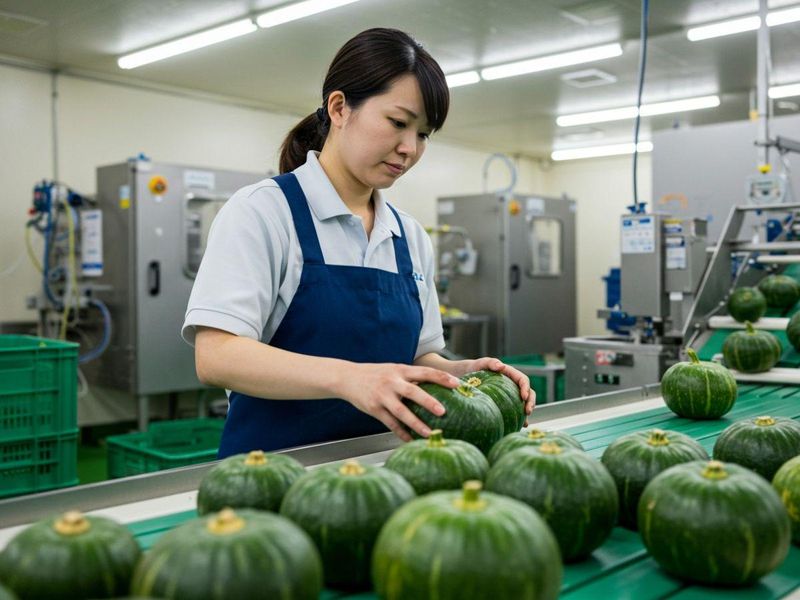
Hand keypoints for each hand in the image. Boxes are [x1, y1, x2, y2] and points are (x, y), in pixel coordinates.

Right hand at [336, 363, 460, 441]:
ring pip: (401, 411)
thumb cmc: (376, 374)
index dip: (441, 378)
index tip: (457, 384)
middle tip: (443, 412)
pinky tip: (411, 440)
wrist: (348, 377)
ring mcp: (382, 396)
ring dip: (416, 424)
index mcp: (400, 370)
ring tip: (429, 433)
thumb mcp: (394, 370)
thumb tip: (437, 387)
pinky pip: (390, 423)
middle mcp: (392, 382)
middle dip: (429, 402)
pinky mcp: (374, 409)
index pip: (425, 372)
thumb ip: (411, 378)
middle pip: (414, 392)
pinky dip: (401, 433)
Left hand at [461, 357, 535, 424]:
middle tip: (528, 411)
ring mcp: (511, 394)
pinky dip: (519, 418)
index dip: (526, 388)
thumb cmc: (476, 368)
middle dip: (530, 402)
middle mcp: (513, 384)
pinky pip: (515, 410)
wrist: (468, 376)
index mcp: (511, 374)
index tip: (524, 397)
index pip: (523, 380)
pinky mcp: (507, 402)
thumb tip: (501, 366)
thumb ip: (491, 363)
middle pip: (528, 393)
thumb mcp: (482, 363)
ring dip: (526, 412)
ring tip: (525, 422)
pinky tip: (519, 426)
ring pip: (524, 403)